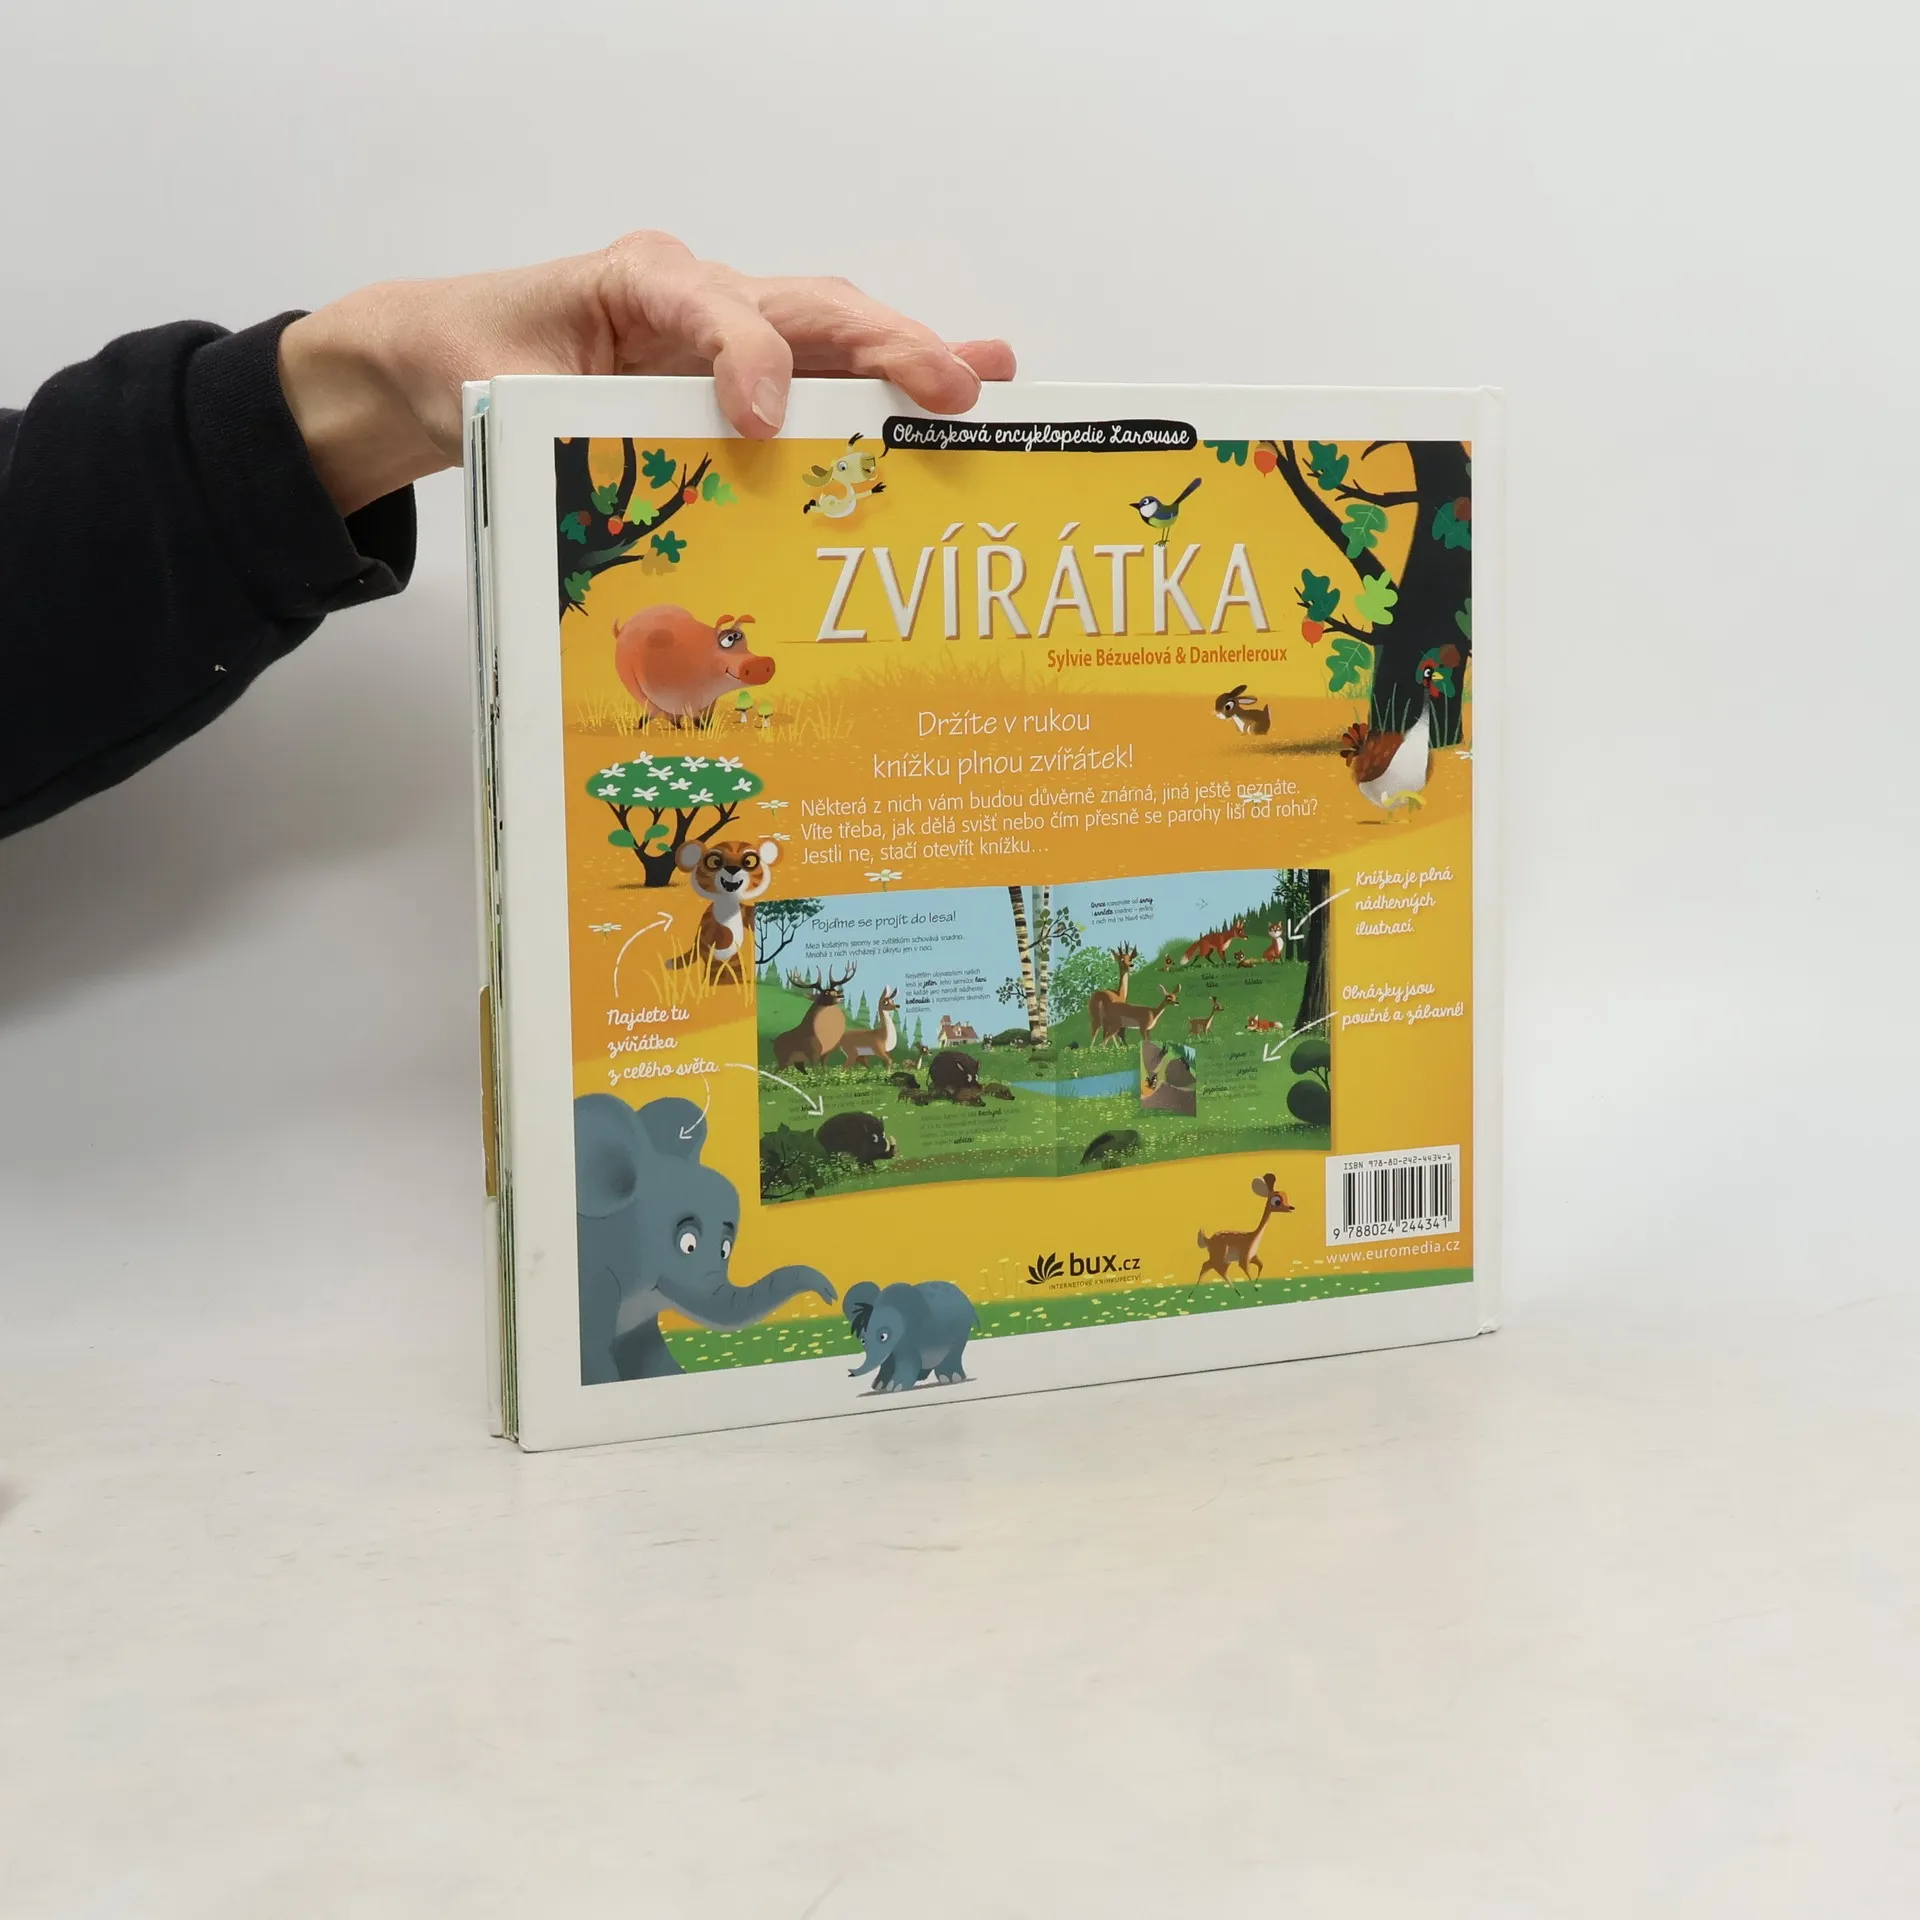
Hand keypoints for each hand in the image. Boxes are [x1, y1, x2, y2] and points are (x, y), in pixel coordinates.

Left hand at [278, 231, 1015, 516]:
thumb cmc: (475, 356)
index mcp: (632, 280)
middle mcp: (698, 295)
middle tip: (949, 388)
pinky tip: (960, 393)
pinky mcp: (745, 375)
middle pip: (806, 306)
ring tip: (986, 383)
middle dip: (882, 347)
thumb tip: (599, 470)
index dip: (743, 352)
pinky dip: (890, 390)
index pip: (703, 300)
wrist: (456, 353)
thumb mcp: (488, 389)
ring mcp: (732, 332)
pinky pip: (826, 377)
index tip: (760, 416)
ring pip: (834, 333)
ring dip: (910, 362)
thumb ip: (546, 416)